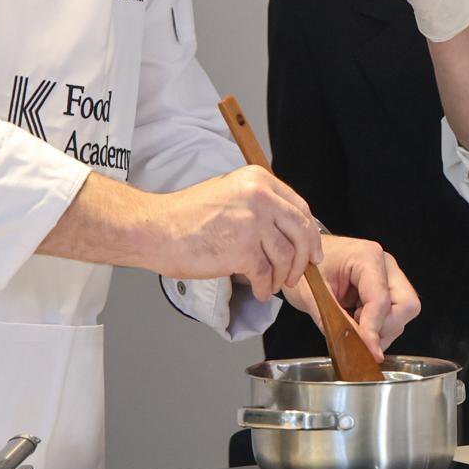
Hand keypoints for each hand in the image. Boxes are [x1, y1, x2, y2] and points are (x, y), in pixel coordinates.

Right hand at [152, 166, 324, 299]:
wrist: (155, 229)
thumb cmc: (185, 216)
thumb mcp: (229, 193)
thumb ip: (259, 204)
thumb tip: (285, 229)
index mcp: (258, 179)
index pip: (300, 208)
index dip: (310, 234)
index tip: (312, 250)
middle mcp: (260, 196)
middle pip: (302, 231)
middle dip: (304, 258)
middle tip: (299, 273)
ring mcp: (253, 222)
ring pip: (286, 257)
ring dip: (282, 277)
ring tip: (270, 284)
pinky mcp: (243, 249)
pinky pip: (266, 274)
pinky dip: (264, 287)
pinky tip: (257, 290)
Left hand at [282, 235, 420, 360]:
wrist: (302, 254)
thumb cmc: (305, 266)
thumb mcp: (311, 295)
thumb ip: (333, 320)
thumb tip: (356, 345)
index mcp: (368, 257)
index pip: (381, 301)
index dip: (373, 329)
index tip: (367, 350)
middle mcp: (385, 265)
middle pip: (406, 306)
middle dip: (385, 327)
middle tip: (359, 334)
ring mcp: (389, 276)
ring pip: (402, 314)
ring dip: (380, 329)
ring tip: (352, 324)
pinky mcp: (387, 288)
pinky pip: (394, 315)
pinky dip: (378, 326)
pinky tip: (356, 321)